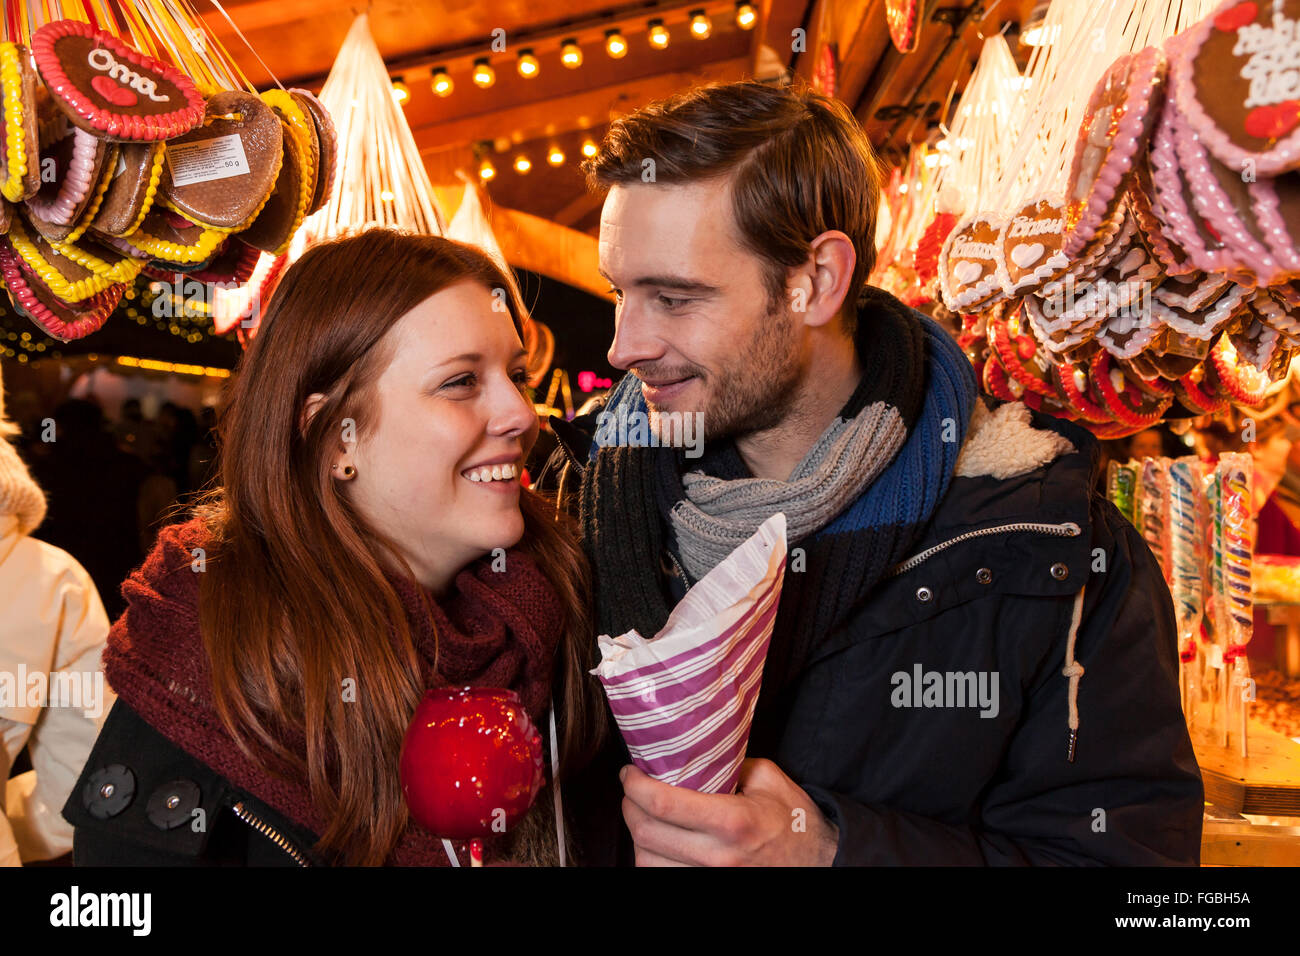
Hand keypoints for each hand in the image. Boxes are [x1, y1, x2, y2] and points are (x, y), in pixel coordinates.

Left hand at [620, 758, 838, 865]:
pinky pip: (663, 877)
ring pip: (647, 862)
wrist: (819, 861)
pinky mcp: (711, 888)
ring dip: (637, 836)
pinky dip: (652, 859)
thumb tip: (689, 752)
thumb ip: (727, 764)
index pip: (662, 804)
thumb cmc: (792, 818)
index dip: (634, 785)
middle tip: (631, 788)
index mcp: (732, 821)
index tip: (629, 772)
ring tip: (643, 815)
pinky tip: (659, 842)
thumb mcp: (766, 778)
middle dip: (628, 806)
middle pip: (645, 834)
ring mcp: (712, 879)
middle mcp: (718, 856)